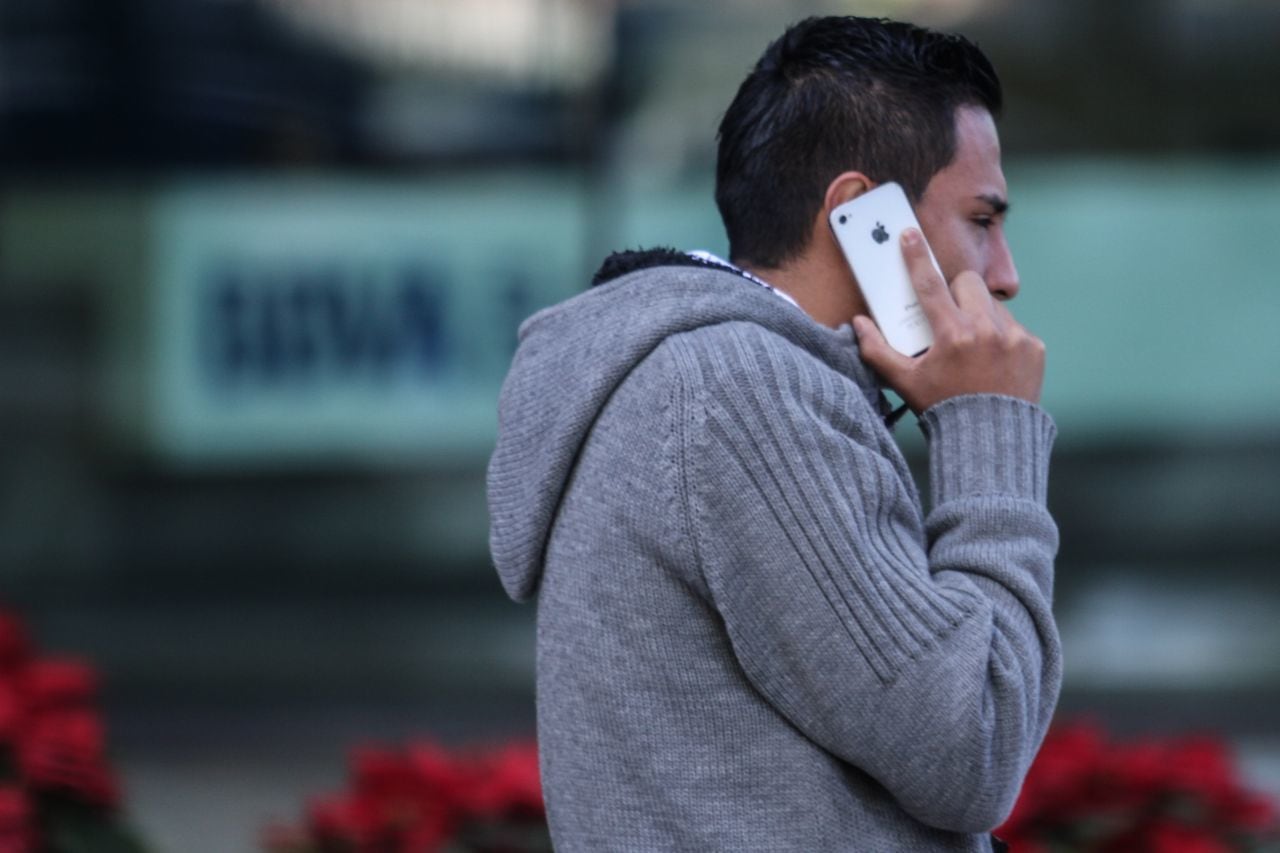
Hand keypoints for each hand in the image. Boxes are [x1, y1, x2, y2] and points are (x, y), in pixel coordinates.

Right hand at [852, 228, 1044, 413]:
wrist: (990, 440)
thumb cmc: (943, 410)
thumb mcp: (904, 383)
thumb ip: (877, 351)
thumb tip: (858, 323)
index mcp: (952, 336)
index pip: (929, 285)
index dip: (916, 258)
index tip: (909, 235)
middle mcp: (986, 331)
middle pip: (967, 283)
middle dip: (956, 291)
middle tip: (948, 315)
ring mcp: (1014, 338)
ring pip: (992, 303)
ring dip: (978, 314)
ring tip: (971, 345)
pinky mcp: (1034, 348)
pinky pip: (1014, 326)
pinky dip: (1001, 336)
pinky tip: (993, 361)